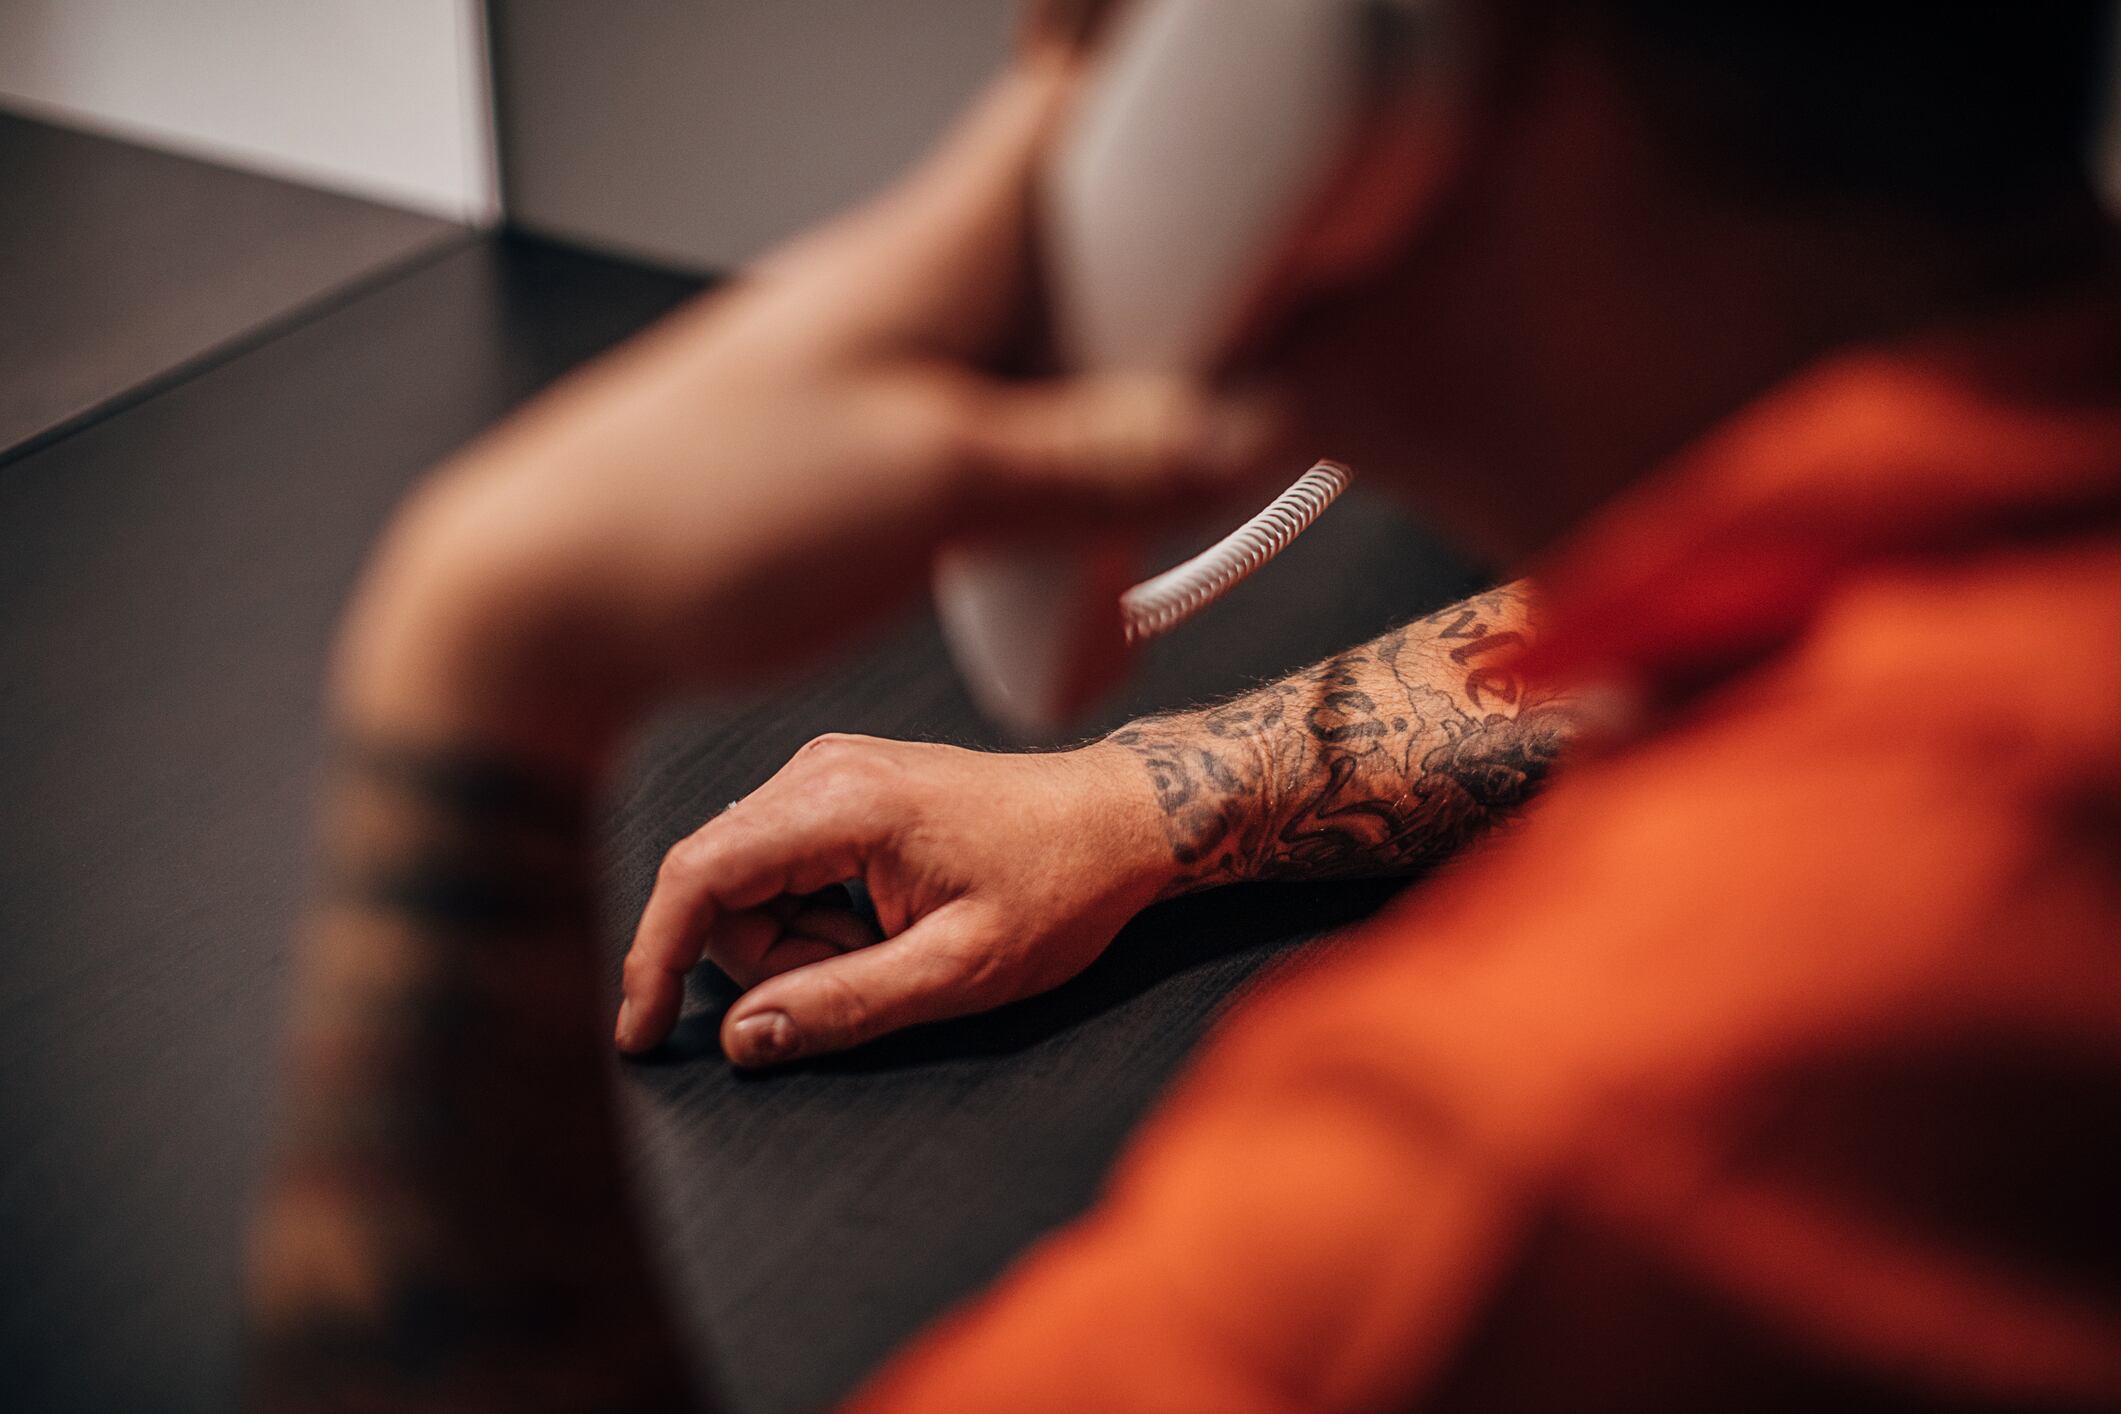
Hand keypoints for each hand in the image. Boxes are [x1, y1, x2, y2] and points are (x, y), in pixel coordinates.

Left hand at [331, 46, 1275, 773]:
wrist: (551, 600)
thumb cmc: (700, 515)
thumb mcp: (937, 487)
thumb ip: (1102, 459)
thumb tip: (1246, 428)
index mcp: (932, 245)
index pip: (1063, 103)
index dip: (1161, 95)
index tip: (1257, 143)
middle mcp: (909, 280)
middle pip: (1077, 228)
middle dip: (1174, 274)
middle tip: (1250, 347)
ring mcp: (883, 356)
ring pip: (1039, 329)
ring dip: (1115, 378)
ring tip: (1178, 448)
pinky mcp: (862, 432)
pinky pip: (992, 412)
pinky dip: (1051, 449)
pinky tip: (1075, 518)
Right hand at [616, 734, 1173, 1064]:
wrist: (1122, 821)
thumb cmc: (1060, 887)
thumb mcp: (958, 972)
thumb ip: (844, 1006)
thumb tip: (743, 1037)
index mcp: (842, 803)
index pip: (699, 876)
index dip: (654, 959)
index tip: (641, 1034)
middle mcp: (820, 771)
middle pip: (718, 885)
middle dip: (765, 959)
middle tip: (864, 978)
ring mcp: (830, 772)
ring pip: (746, 881)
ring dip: (795, 940)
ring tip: (889, 948)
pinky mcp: (843, 788)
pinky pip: (782, 866)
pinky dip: (814, 914)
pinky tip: (883, 925)